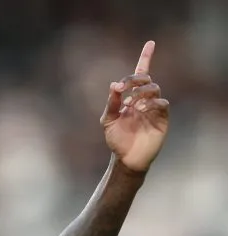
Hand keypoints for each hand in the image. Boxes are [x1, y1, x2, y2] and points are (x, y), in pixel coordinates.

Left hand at [102, 41, 169, 173]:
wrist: (126, 158)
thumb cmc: (116, 138)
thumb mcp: (107, 120)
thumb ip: (111, 103)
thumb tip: (114, 85)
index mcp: (131, 97)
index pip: (141, 74)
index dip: (146, 57)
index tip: (151, 43)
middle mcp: (144, 99)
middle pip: (146, 79)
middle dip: (135, 79)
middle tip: (124, 87)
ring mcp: (154, 108)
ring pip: (155, 89)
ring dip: (141, 92)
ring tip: (131, 104)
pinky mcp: (162, 118)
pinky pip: (162, 104)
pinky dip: (151, 103)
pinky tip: (140, 110)